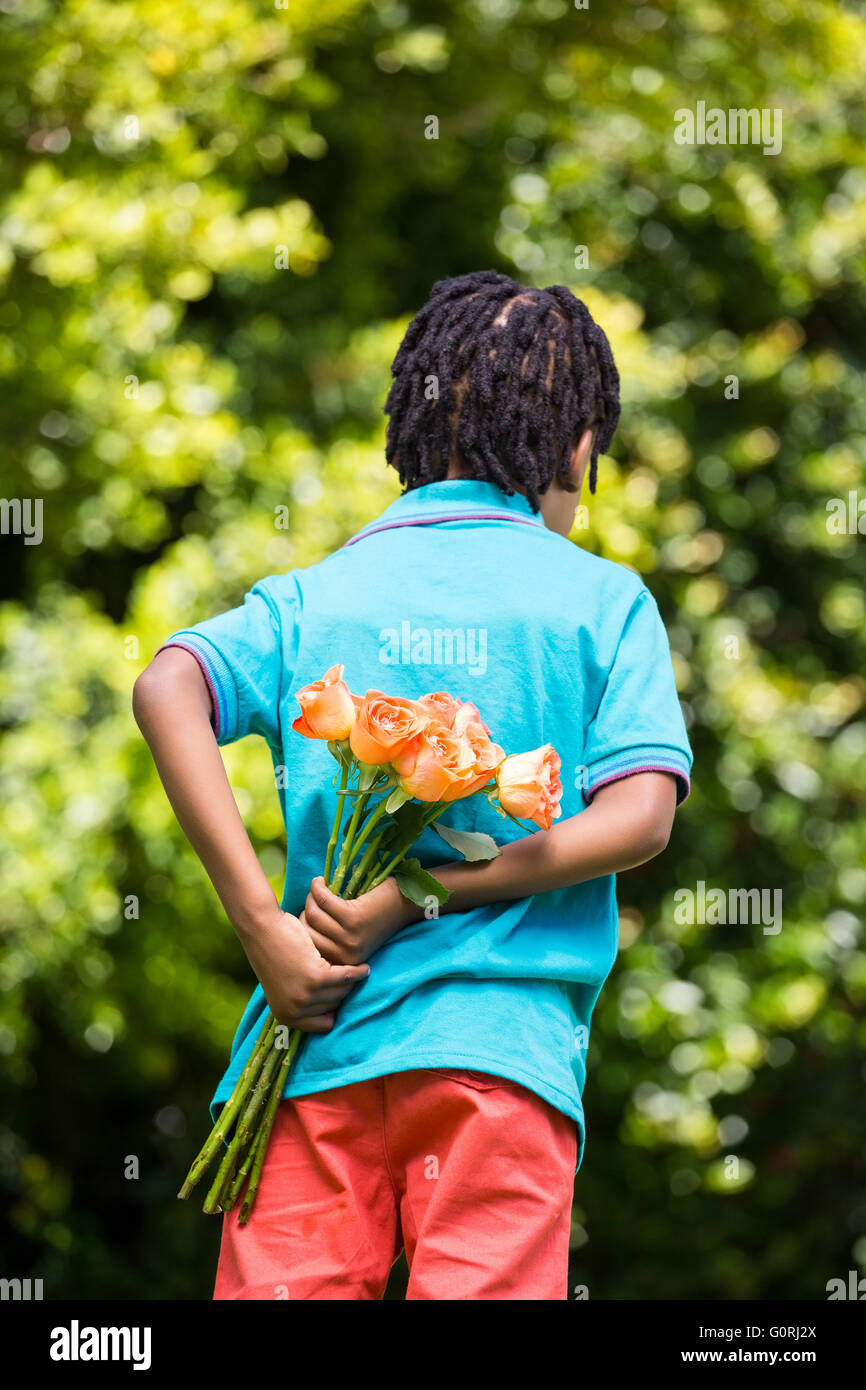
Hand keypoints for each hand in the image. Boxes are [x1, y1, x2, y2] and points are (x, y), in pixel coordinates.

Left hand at [238, 905, 369, 1032]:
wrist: (263, 929)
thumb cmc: (274, 954)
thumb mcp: (284, 987)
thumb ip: (303, 1003)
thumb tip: (333, 1012)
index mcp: (286, 1016)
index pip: (324, 1024)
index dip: (334, 1011)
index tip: (342, 999)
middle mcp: (295, 1010)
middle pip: (335, 1006)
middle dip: (342, 990)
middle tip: (347, 976)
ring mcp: (305, 995)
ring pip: (342, 991)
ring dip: (351, 980)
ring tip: (356, 970)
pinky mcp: (316, 977)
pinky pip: (346, 977)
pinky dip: (358, 971)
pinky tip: (363, 967)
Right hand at [300, 877, 416, 966]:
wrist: (405, 903)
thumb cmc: (376, 916)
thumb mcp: (349, 937)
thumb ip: (326, 940)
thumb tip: (292, 932)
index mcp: (343, 962)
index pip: (307, 946)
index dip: (302, 925)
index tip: (306, 911)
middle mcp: (345, 955)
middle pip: (306, 930)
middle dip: (305, 910)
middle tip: (313, 899)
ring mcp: (349, 938)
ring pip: (313, 914)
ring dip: (311, 897)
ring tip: (318, 888)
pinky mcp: (353, 919)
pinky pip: (323, 901)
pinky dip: (318, 888)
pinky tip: (321, 882)